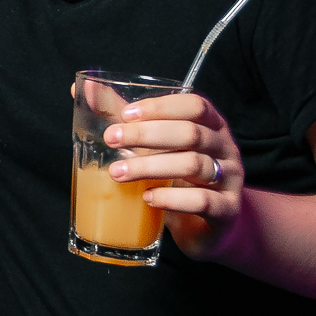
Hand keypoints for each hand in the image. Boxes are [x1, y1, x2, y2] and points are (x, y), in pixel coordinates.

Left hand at [103, 91, 244, 259]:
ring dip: (150, 167)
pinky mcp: (226, 210)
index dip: (160, 107)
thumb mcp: (158, 147)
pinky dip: (171, 199)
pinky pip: (202, 201)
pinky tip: (147, 198)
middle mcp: (225, 147)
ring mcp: (229, 179)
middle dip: (146, 135)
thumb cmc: (180, 179)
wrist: (211, 227)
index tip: (125, 114)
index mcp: (212, 124)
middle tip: (111, 140)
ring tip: (117, 173)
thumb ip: (129, 120)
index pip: (193, 105)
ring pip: (193, 164)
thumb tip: (86, 88)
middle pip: (190, 132)